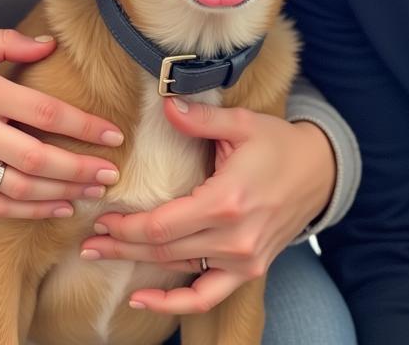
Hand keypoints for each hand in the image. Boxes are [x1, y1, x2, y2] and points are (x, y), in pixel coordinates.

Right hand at [0, 26, 123, 218]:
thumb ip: (7, 41)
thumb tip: (50, 45)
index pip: (44, 112)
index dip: (84, 126)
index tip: (113, 134)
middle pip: (37, 158)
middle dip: (80, 169)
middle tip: (112, 173)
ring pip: (19, 187)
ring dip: (62, 193)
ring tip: (94, 193)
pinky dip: (29, 211)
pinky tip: (58, 208)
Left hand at [79, 98, 334, 313]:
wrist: (320, 173)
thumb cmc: (278, 144)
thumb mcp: (242, 123)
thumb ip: (200, 119)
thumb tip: (166, 103)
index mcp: (227, 201)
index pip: (162, 224)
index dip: (126, 225)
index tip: (100, 217)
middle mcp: (234, 238)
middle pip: (162, 249)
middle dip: (120, 244)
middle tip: (88, 240)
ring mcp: (243, 259)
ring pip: (177, 269)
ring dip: (136, 266)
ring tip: (101, 257)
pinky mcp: (249, 270)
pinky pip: (206, 297)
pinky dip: (173, 304)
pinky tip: (141, 299)